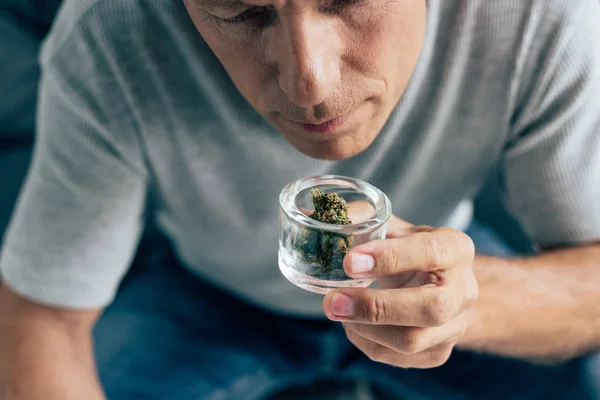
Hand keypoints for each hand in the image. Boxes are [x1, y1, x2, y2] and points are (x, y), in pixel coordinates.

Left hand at [322, 216, 477, 367]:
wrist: (443, 285)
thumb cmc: (413, 252)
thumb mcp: (399, 229)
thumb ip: (368, 222)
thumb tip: (330, 215)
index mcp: (456, 249)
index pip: (430, 252)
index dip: (389, 258)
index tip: (349, 261)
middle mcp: (464, 290)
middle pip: (430, 308)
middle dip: (375, 307)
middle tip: (333, 301)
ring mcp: (455, 326)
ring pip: (412, 340)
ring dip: (365, 328)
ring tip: (336, 309)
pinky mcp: (439, 352)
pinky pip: (400, 358)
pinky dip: (367, 342)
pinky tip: (351, 324)